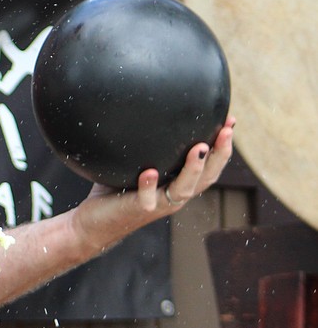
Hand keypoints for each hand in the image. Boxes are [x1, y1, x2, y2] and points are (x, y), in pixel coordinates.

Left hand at [72, 116, 234, 251]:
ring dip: (193, 169)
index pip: (209, 165)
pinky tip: (149, 171)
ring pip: (184, 189)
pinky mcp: (138, 209)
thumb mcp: (136, 163)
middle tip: (227, 131)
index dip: (223, 146)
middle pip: (207, 177)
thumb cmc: (115, 190)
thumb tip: (146, 105)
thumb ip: (146, 144)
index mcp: (178, 184)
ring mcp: (159, 204)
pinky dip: (149, 185)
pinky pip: (147, 198)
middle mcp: (174, 195)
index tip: (232, 122)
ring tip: (199, 148)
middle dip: (219, 154)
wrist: (95, 222)